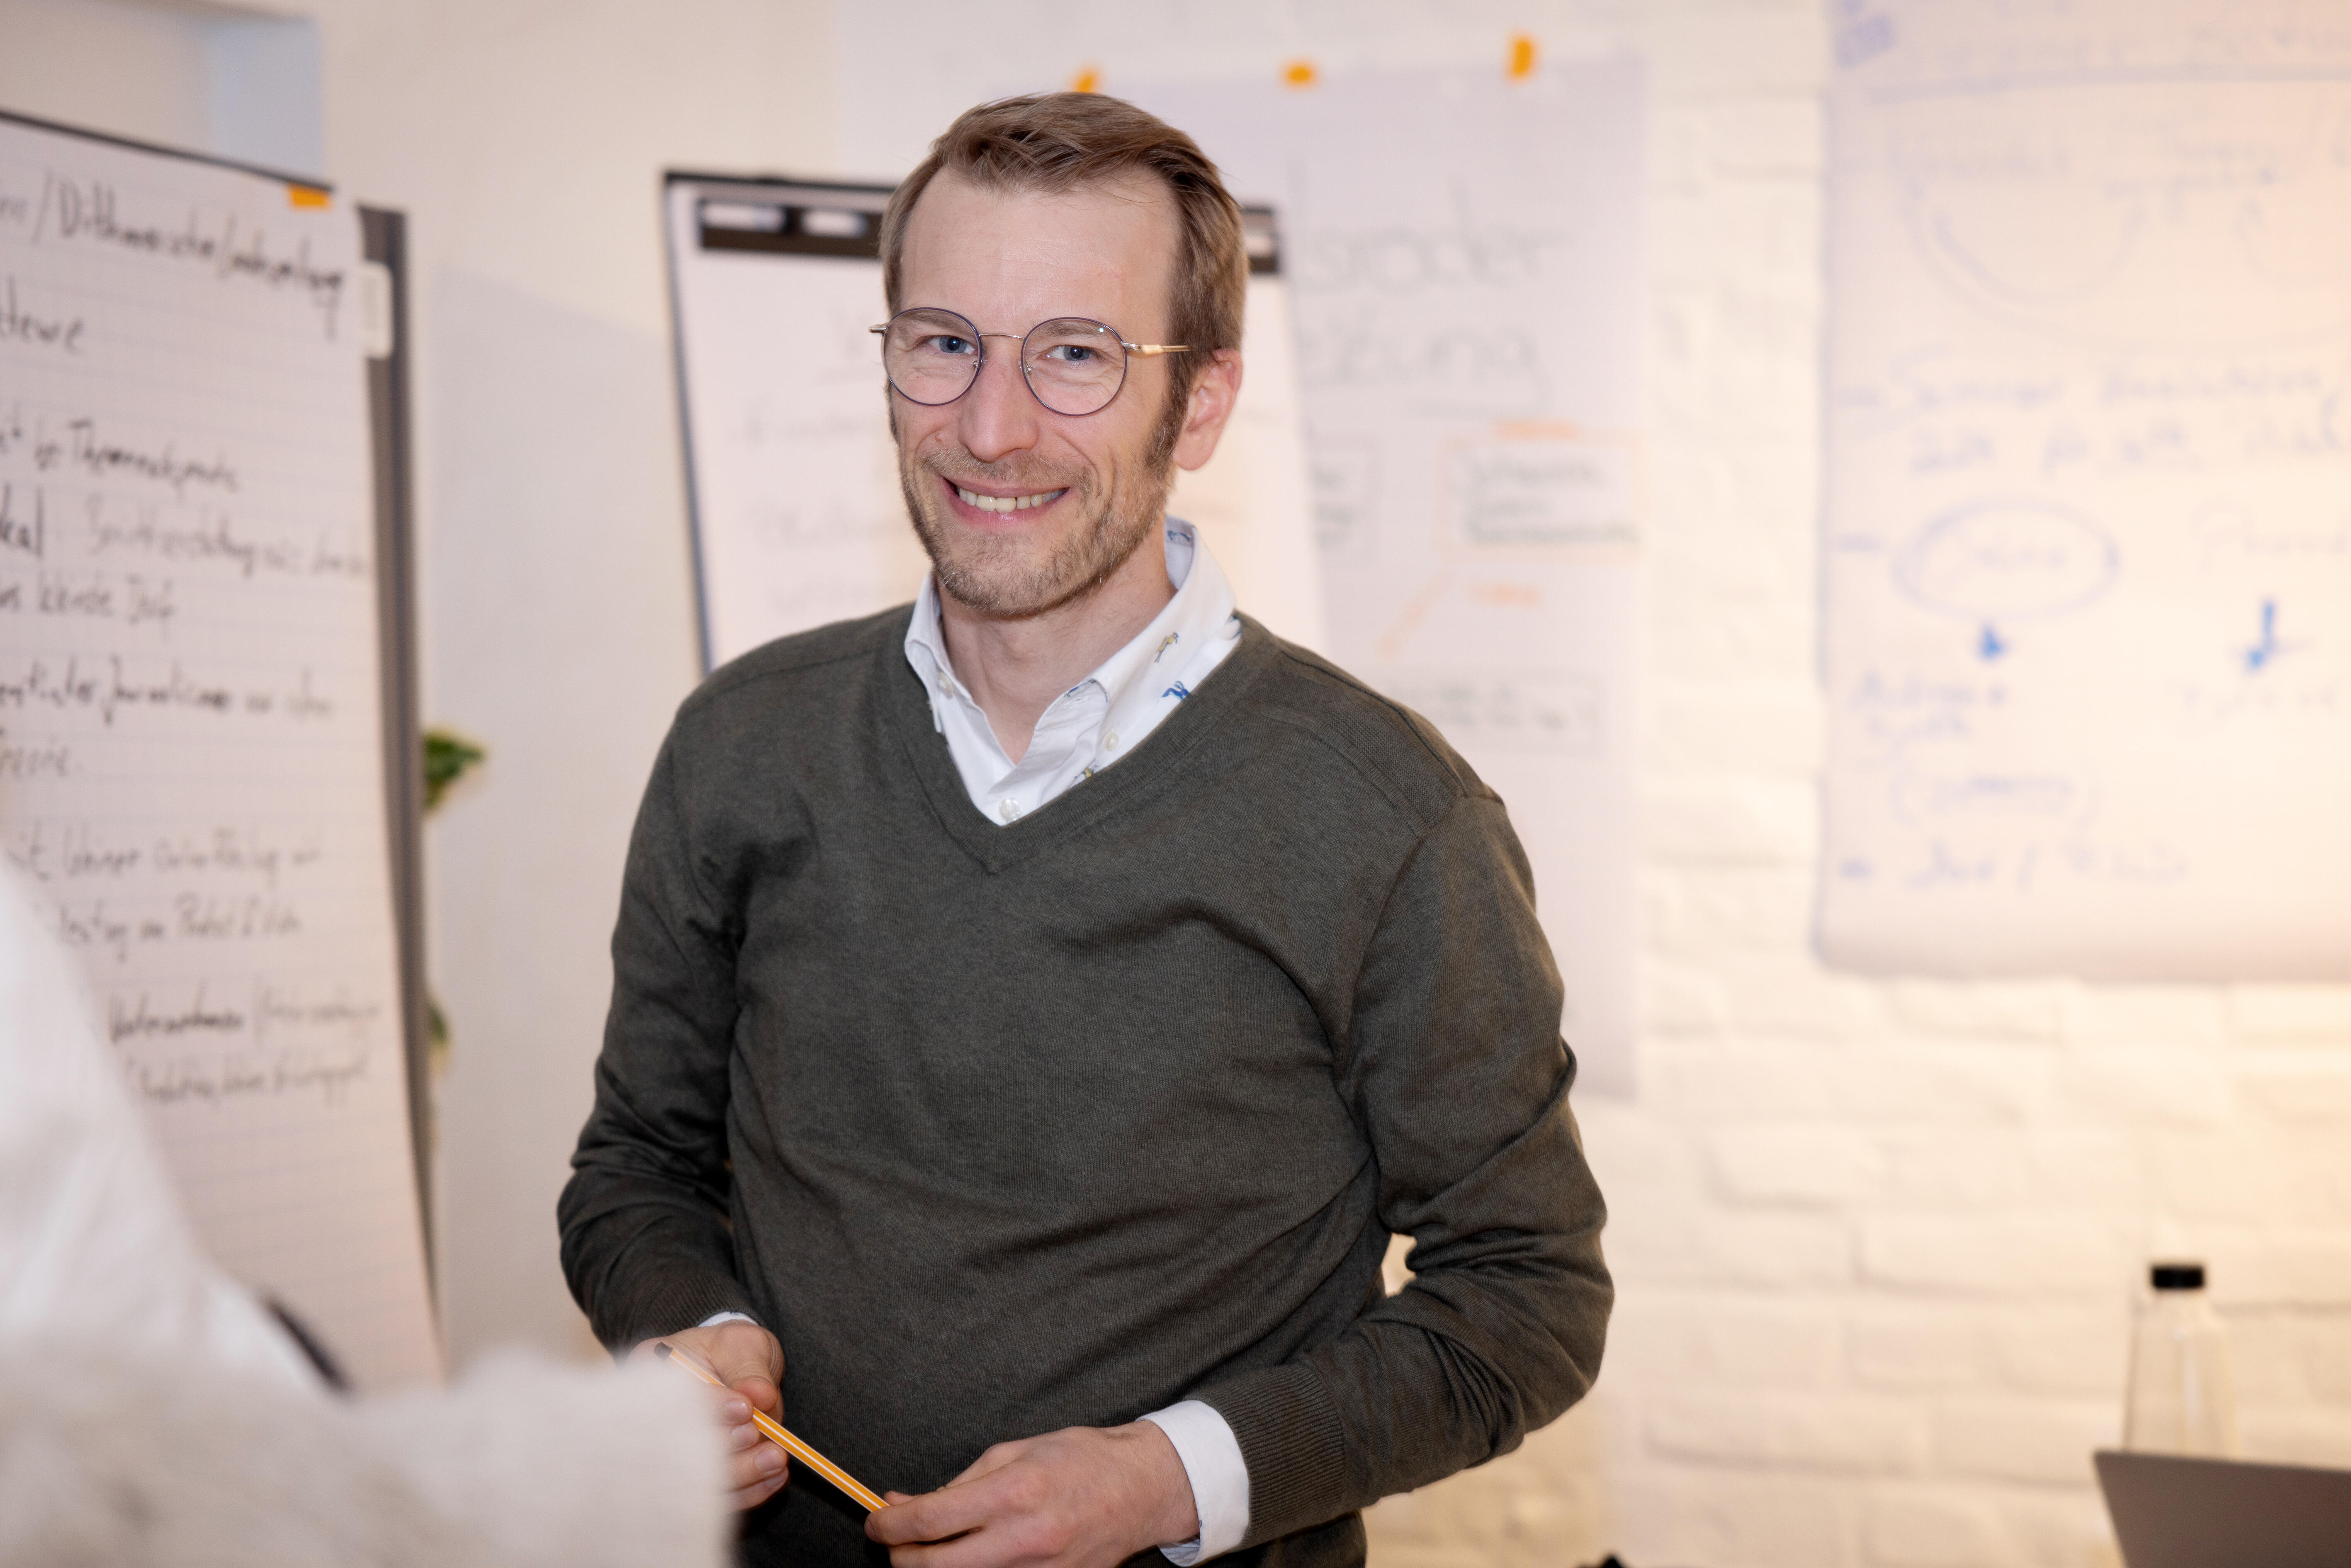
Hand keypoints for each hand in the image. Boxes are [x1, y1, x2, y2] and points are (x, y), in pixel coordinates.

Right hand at [632, 1320, 788, 1510]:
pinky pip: (720, 1496)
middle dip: (723, 1446)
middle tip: (756, 1435)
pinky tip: (775, 1476)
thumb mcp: (742, 1344)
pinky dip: (750, 1489)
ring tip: (775, 1458)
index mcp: (652, 1373)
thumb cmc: (733, 1350)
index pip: (668, 1398)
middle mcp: (653, 1418)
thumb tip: (760, 1396)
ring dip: (741, 1473)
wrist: (736, 1369)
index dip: (709, 1408)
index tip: (744, 1408)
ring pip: (699, 1479)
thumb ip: (749, 1368)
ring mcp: (673, 1453)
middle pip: (676, 1447)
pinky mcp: (699, 1478)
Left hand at [866, 1421, 1198, 1567]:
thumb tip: (904, 1504)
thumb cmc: (1078, 1460)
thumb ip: (957, 1484)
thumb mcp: (1013, 1452)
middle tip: (894, 1542)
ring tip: (931, 1551)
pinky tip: (967, 1559)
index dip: (887, 1525)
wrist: (1140, 1490)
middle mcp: (1023, 1538)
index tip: (876, 1521)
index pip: (928, 1520)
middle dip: (900, 1558)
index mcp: (1013, 1492)